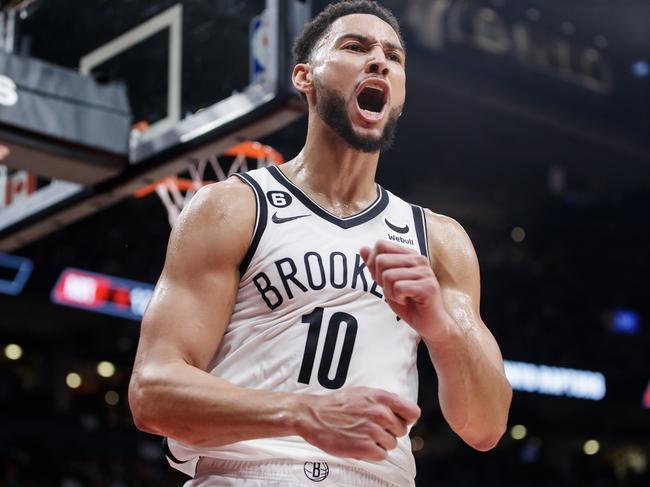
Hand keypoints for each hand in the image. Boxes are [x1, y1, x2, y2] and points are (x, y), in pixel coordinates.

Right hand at [293, 387, 419, 460]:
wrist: (313, 416)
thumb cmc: (338, 404)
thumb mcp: (363, 393)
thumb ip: (385, 400)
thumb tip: (404, 411)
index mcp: (381, 398)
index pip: (413, 412)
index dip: (406, 418)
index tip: (397, 421)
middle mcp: (380, 413)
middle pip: (401, 431)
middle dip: (389, 431)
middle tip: (371, 428)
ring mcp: (373, 431)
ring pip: (391, 444)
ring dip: (379, 443)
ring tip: (362, 435)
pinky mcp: (365, 448)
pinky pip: (381, 455)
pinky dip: (371, 453)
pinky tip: (358, 444)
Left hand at [360, 240, 455, 341]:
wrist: (429, 323)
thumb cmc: (409, 303)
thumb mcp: (387, 283)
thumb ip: (376, 265)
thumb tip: (363, 248)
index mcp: (409, 254)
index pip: (381, 245)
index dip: (373, 264)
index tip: (384, 279)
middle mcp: (418, 259)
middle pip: (381, 260)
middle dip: (381, 280)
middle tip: (395, 290)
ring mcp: (425, 272)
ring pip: (388, 276)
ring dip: (390, 292)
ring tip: (403, 297)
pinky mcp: (428, 286)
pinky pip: (398, 287)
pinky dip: (398, 298)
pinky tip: (409, 301)